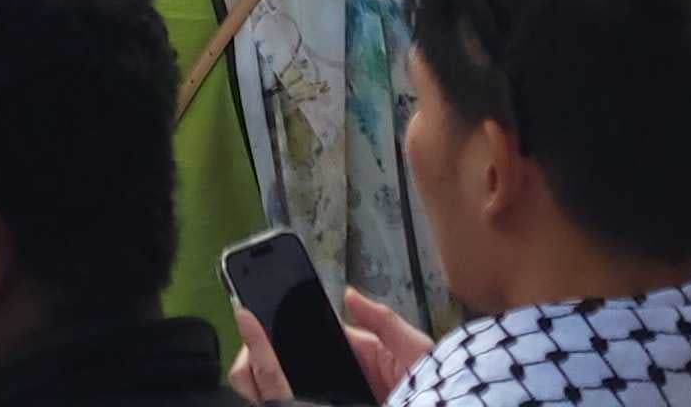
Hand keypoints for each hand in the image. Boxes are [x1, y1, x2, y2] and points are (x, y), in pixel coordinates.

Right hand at [226, 287, 431, 400]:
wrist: (442, 406)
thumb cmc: (433, 388)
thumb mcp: (412, 349)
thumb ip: (383, 321)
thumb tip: (347, 295)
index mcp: (358, 362)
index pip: (310, 342)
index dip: (284, 327)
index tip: (261, 307)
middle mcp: (335, 385)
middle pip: (283, 364)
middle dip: (261, 345)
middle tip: (248, 322)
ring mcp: (322, 399)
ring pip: (272, 384)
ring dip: (256, 359)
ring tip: (249, 335)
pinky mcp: (314, 406)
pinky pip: (283, 395)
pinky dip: (266, 374)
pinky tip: (259, 354)